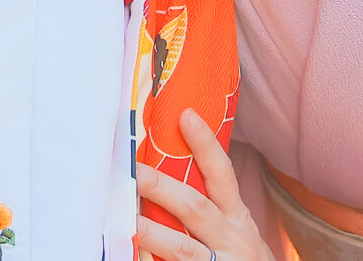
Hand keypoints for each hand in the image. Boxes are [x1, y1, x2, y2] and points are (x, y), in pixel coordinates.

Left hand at [134, 110, 273, 260]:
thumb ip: (207, 202)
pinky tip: (132, 250)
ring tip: (124, 215)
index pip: (223, 175)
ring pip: (181, 247)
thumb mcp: (234, 226)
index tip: (186, 115)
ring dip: (150, 230)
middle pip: (195, 207)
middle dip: (161, 187)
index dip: (206, 145)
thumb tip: (164, 164)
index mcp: (237, 216)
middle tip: (132, 169)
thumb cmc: (238, 255)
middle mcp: (231, 239)